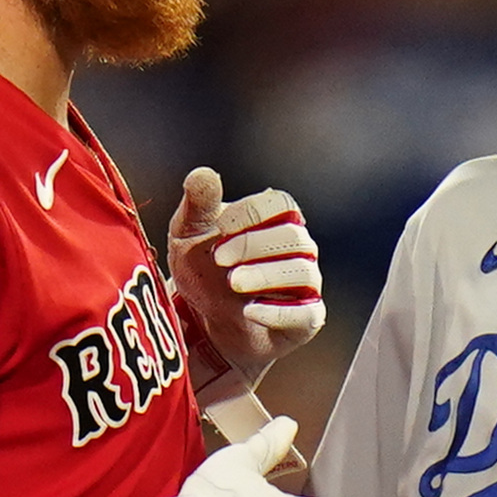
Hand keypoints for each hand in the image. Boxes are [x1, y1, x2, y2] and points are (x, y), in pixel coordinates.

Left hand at [164, 168, 323, 377]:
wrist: (203, 323)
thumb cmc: (204, 271)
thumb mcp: (189, 234)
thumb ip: (198, 205)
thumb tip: (202, 174)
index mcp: (276, 221)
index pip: (282, 204)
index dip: (253, 213)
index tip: (220, 227)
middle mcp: (298, 250)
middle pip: (293, 236)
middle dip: (254, 245)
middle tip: (219, 257)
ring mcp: (305, 286)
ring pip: (303, 273)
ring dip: (266, 276)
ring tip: (234, 283)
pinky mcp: (305, 321)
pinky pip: (307, 314)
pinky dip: (279, 312)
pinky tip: (249, 310)